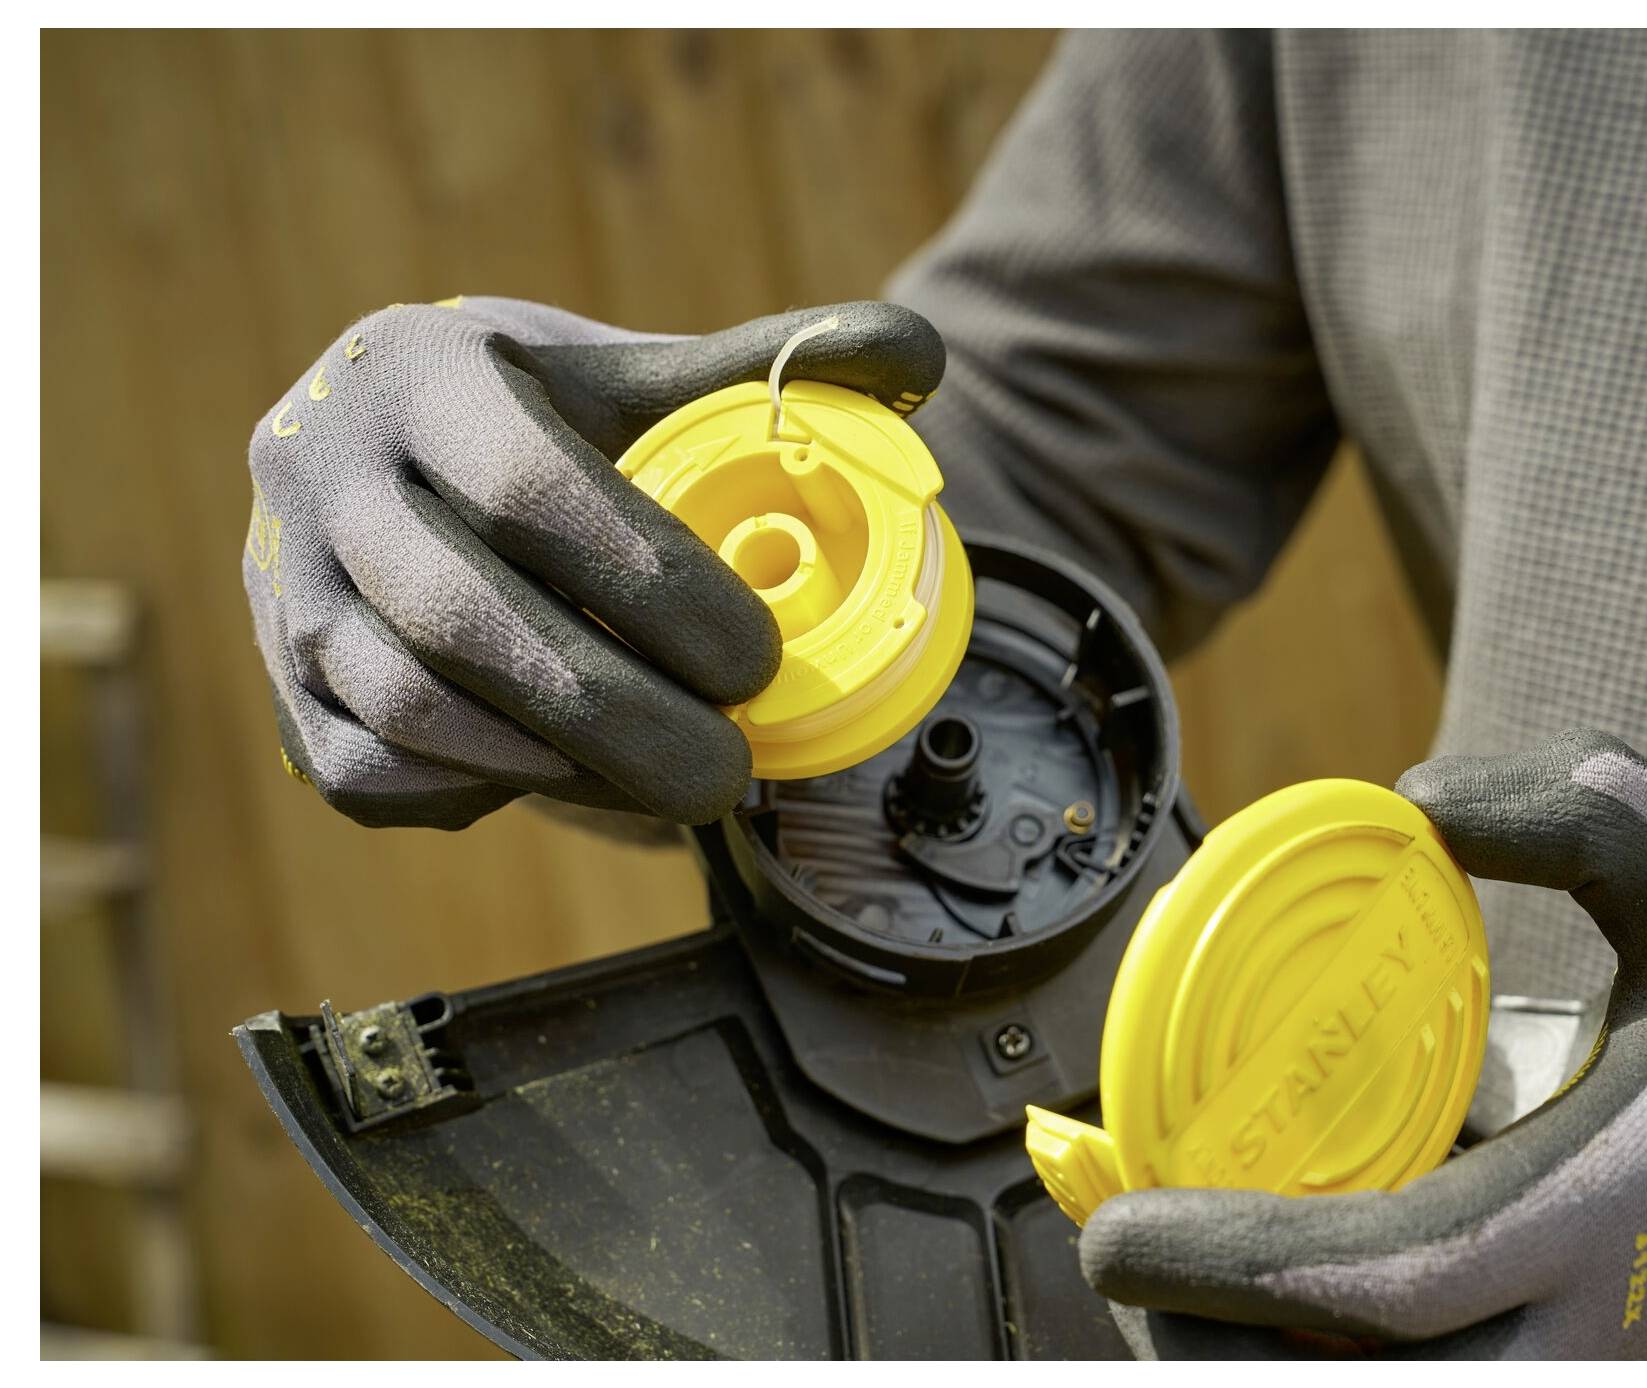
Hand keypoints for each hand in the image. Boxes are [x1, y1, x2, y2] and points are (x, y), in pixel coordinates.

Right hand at [242, 297, 942, 828]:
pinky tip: (564, 776)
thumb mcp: (636, 374)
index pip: (529, 486)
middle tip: (733, 773)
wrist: (394, 459)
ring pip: (411, 709)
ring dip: (559, 766)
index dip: (655, 585)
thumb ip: (769, 366)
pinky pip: (371, 773)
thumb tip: (919, 353)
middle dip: (620, 716)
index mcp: (420, 371)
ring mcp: (281, 585)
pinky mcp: (278, 686)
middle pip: (465, 620)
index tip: (759, 660)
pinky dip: (482, 794)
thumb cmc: (544, 419)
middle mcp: (319, 472)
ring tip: (671, 780)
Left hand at [1079, 729, 1646, 1358]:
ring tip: (1160, 1289)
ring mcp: (1581, 1379)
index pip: (1393, 1278)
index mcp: (1606, 1207)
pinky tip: (1249, 1305)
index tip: (1116, 1225)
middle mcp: (1586, 1330)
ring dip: (1246, 1369)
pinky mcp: (1570, 1386)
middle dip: (1208, 1352)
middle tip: (1113, 1261)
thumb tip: (1415, 802)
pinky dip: (1313, 1361)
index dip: (1237, 1265)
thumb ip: (1577, 818)